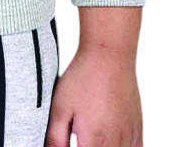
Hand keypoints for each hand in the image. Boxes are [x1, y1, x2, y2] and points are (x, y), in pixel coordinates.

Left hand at [46, 7, 143, 146]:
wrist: (108, 56)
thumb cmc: (82, 78)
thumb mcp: (59, 107)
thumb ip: (56, 138)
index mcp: (93, 140)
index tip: (72, 142)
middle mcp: (115, 142)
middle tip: (79, 137)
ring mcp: (129, 136)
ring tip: (92, 136)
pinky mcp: (137, 128)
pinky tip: (111, 142)